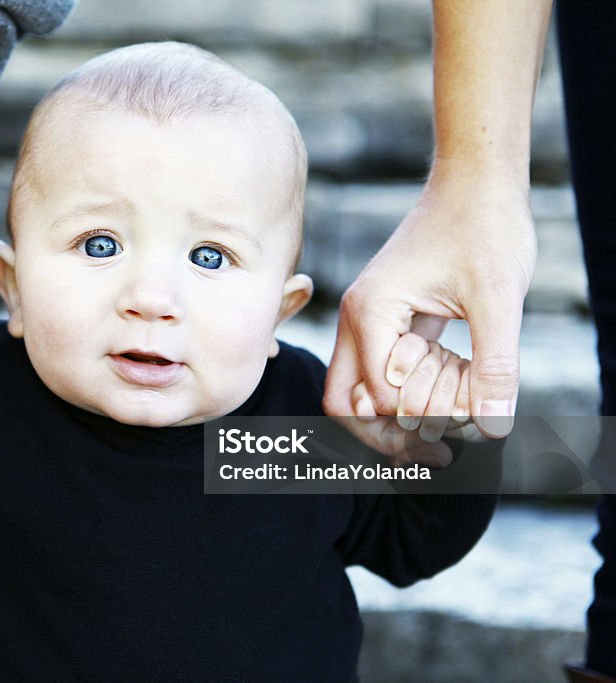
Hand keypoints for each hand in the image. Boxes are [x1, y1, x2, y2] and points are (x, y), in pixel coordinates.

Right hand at [323, 164, 535, 439]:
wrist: (477, 181)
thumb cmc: (484, 226)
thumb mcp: (497, 298)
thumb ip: (494, 364)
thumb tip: (493, 427)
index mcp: (371, 312)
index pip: (377, 395)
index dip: (416, 424)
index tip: (458, 441)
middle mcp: (359, 319)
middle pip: (345, 402)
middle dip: (384, 437)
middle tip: (434, 456)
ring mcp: (369, 320)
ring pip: (360, 391)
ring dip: (397, 417)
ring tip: (446, 433)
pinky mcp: (389, 319)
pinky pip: (383, 372)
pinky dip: (410, 394)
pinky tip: (450, 399)